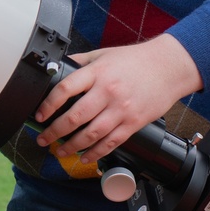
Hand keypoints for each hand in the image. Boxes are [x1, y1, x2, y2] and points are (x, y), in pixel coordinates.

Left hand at [32, 34, 202, 163]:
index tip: (40, 115)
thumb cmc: (136, 60)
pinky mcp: (133, 123)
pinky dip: (96, 153)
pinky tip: (85, 156)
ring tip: (60, 151)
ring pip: (91, 134)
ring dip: (72, 146)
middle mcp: (108, 91)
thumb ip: (81, 62)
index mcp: (98, 72)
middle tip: (43, 139)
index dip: (49, 104)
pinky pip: (111, 142)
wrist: (169, 67)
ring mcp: (121, 109)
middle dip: (54, 131)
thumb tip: (58, 68)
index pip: (66, 89)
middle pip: (75, 117)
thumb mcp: (104, 54)